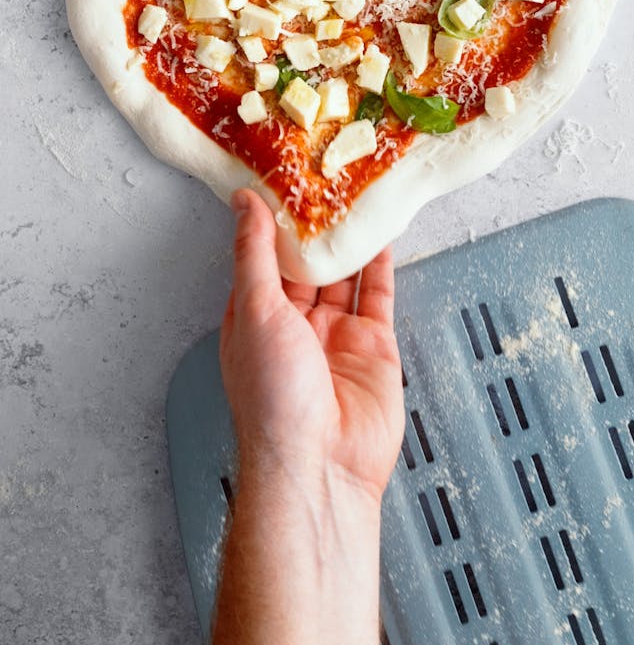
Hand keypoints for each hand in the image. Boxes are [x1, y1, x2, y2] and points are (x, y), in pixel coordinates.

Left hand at [220, 189, 404, 501]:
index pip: (260, 261)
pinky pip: (376, 296)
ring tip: (353, 198)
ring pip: (341, 276)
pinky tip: (379, 235)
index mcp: (253, 321)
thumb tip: (243, 204)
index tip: (277, 183)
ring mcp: (334, 337)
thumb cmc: (274, 400)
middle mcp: (293, 328)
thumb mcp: (254, 311)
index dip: (268, 224)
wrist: (323, 463)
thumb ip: (255, 254)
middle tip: (321, 181)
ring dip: (346, 241)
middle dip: (311, 229)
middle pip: (304, 266)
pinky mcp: (373, 347)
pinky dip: (379, 264)